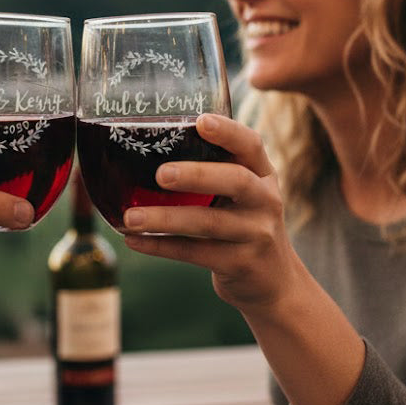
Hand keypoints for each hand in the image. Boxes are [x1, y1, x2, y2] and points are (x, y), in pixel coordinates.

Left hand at [122, 113, 301, 311]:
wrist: (275, 283)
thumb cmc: (243, 224)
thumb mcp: (243, 194)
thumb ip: (214, 170)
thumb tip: (147, 146)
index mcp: (263, 175)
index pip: (251, 145)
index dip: (228, 131)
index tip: (200, 121)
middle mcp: (265, 201)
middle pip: (236, 181)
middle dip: (197, 175)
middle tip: (161, 174)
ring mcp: (256, 235)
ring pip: (209, 223)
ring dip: (166, 219)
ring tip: (130, 217)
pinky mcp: (241, 265)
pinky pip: (196, 254)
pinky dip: (162, 246)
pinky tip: (134, 240)